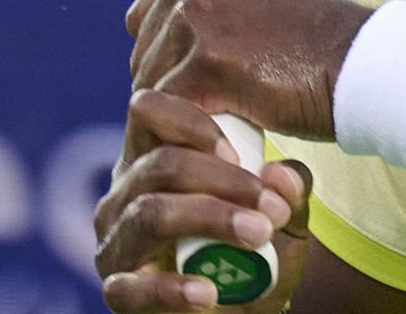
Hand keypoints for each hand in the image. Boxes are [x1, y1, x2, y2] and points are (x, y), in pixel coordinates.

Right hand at [96, 89, 311, 311]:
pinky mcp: (119, 293)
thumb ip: (288, 192)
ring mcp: (117, 243)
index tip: (239, 152)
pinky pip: (131, 287)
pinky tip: (207, 293)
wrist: (242, 312)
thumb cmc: (254, 253)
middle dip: (220, 178)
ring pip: (149, 213)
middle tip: (271, 204)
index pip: (149, 112)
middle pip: (159, 164)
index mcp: (154, 159)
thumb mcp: (283, 218)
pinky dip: (171, 288)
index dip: (192, 123)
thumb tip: (283, 176)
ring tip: (257, 233)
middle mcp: (126, 195)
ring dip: (209, 219)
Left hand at [127, 0, 371, 139]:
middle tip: (206, 111)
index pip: (145, 18)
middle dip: (171, 86)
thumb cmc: (316, 35)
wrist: (355, 59)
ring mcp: (194, 20)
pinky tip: (214, 143)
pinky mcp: (203, 65)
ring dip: (178, 114)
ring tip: (212, 130)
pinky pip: (171, 111)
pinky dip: (188, 133)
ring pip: (153, 85)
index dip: (166, 54)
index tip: (193, 77)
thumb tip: (184, 15)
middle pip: (145, 53)